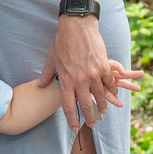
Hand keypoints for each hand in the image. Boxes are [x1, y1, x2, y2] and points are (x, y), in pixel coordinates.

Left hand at [45, 14, 120, 130]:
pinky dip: (111, 90)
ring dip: (102, 106)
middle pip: (85, 105)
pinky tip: (112, 94)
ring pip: (100, 96)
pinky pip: (109, 83)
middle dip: (90, 118)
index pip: (68, 106)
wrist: (77, 26)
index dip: (72, 119)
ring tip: (103, 111)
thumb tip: (40, 85)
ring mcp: (93, 74)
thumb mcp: (51, 58)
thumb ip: (46, 74)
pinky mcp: (104, 67)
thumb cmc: (62, 41)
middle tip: (92, 125)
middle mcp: (80, 80)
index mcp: (66, 80)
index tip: (75, 127)